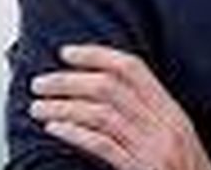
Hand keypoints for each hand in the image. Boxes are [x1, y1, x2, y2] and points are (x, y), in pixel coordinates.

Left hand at [30, 44, 210, 169]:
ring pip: (101, 113)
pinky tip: (55, 130)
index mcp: (171, 111)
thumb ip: (146, 116)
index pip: (132, 68)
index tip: (66, 53)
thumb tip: (102, 95)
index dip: (96, 55)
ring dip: (63, 107)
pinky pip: (102, 145)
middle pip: (110, 88)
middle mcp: (164, 124)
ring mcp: (153, 148)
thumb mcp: (173, 138)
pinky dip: (74, 134)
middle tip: (39, 83)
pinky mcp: (142, 169)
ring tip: (37, 107)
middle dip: (68, 81)